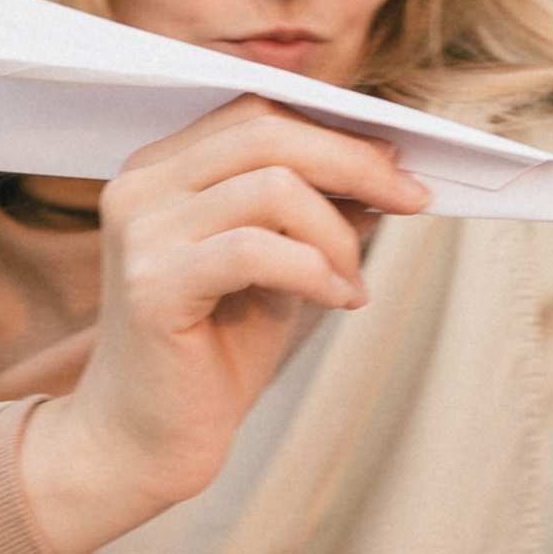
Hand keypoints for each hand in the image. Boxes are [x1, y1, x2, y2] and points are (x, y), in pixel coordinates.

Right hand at [17, 100, 426, 553]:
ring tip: (353, 282)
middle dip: (355, 162)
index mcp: (161, 168)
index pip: (256, 111)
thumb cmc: (209, 354)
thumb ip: (313, 212)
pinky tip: (337, 302)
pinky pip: (256, 251)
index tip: (398, 162)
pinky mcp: (151, 287)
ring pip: (271, 187)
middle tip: (412, 199)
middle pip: (267, 132)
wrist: (142, 442)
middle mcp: (140, 186)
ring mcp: (140, 233)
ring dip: (336, 234)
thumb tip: (387, 171)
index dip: (336, 129)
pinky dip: (314, 271)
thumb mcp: (275, 267)